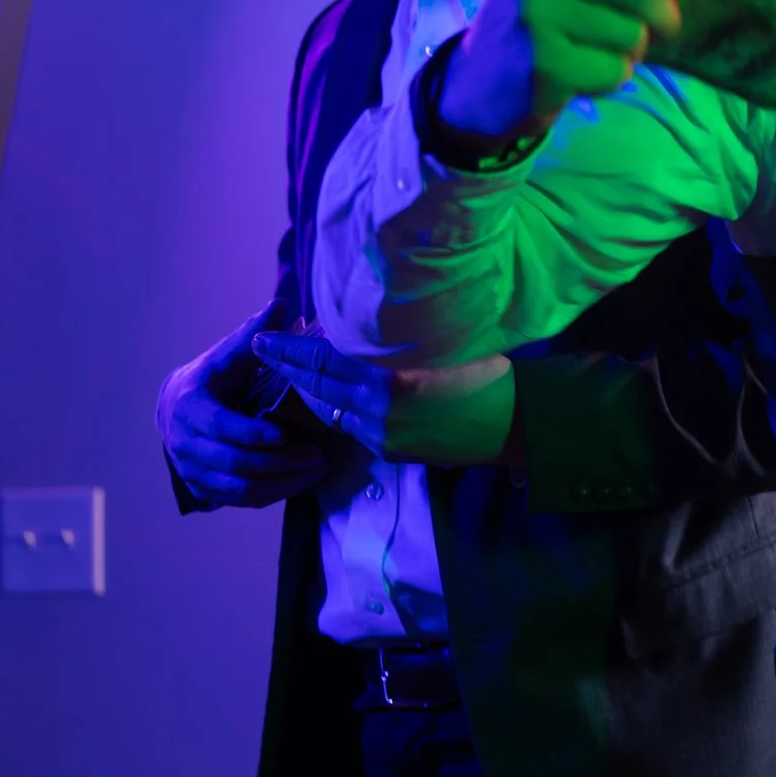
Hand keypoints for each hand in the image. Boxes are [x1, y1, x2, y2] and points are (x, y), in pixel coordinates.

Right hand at [157, 307, 327, 507]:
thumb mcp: (228, 354)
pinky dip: (272, 495)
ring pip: (238, 488)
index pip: (221, 427)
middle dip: (279, 462)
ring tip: (317, 470)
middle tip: (317, 455)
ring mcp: (192, 470)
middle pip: (234, 463)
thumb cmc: (213, 377)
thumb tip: (280, 305)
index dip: (252, 433)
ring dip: (281, 483)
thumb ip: (253, 335)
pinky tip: (301, 483)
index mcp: (191, 408)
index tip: (284, 435)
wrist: (176, 407)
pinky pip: (239, 500)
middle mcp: (185, 443)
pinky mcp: (203, 488)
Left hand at [251, 333, 518, 467]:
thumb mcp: (440, 346)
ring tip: (289, 370)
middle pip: (317, 385)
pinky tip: (328, 395)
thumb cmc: (485, 373)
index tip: (263, 339)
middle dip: (286, 367)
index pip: (323, 360)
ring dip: (306, 388)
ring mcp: (381, 433)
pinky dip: (332, 407)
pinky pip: (348, 425)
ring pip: (327, 409)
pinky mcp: (389, 449)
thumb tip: (362, 328)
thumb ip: (396, 344)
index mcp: (389, 379)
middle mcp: (378, 409)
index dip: (289, 348)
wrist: (512, 423)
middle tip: (263, 350)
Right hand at [439, 0, 712, 142]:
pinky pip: (615, 70)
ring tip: (595, 50)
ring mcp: (532, 12)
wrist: (475, 81)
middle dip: (664, 17)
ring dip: (631, 51)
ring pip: (633, 34)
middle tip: (656, 31)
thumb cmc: (542, 17)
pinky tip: (578, 73)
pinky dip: (611, 77)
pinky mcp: (540, 61)